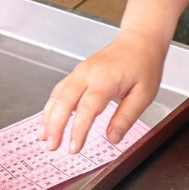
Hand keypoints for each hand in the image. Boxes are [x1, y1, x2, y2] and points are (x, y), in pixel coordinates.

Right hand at [38, 29, 167, 152]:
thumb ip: (126, 118)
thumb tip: (113, 139)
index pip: (87, 108)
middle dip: (55, 126)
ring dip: (48, 118)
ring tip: (44, 138)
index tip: (74, 148)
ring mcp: (80, 72)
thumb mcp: (144, 95)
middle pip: (65, 101)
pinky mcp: (77, 74)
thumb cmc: (143, 66)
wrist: (139, 41)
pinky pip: (59, 91)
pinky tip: (48, 122)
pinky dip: (51, 107)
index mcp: (106, 79)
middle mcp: (88, 74)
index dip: (78, 129)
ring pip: (57, 95)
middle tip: (52, 147)